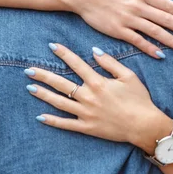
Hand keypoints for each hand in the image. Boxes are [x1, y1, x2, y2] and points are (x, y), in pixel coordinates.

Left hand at [25, 43, 171, 151]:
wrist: (143, 125)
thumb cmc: (139, 99)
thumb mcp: (129, 76)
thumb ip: (110, 63)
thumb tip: (94, 51)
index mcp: (98, 82)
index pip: (77, 64)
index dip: (63, 54)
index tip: (51, 46)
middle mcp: (88, 97)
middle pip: (61, 84)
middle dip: (44, 76)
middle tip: (28, 70)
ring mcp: (86, 113)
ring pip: (59, 103)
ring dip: (44, 95)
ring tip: (30, 88)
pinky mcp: (87, 127)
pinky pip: (66, 124)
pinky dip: (53, 121)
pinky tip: (40, 116)